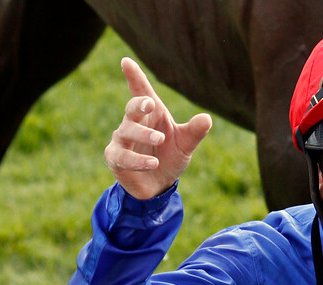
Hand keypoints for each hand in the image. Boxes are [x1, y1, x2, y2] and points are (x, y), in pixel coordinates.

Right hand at [104, 57, 211, 199]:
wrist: (158, 184)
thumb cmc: (170, 156)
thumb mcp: (185, 143)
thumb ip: (195, 131)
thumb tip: (207, 118)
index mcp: (151, 114)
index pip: (141, 91)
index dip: (134, 77)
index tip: (126, 61)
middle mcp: (134, 123)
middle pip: (132, 108)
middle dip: (138, 104)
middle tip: (150, 103)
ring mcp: (122, 140)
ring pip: (127, 131)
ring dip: (143, 134)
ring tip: (160, 138)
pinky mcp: (116, 158)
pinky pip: (123, 156)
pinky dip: (138, 159)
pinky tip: (153, 163)